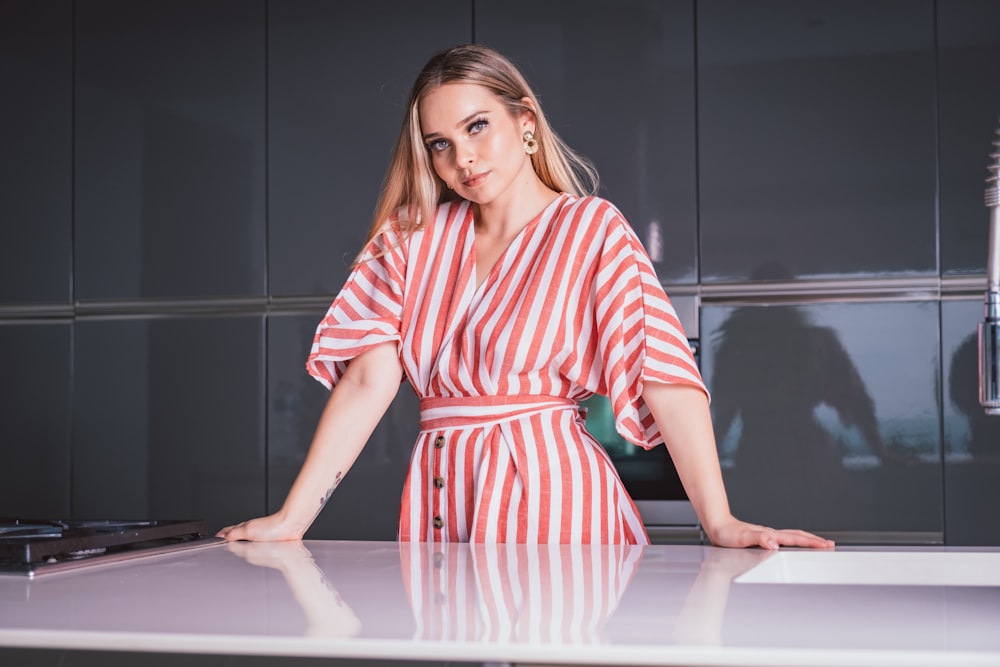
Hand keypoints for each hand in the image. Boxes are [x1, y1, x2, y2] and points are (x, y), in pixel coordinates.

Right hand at [216, 512, 305, 541]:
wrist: (290, 527)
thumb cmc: (274, 527)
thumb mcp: (249, 531)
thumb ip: (235, 534)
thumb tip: (224, 537)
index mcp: (244, 528)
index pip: (228, 531)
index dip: (220, 535)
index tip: (214, 539)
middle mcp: (252, 531)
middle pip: (235, 534)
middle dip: (227, 539)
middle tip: (221, 543)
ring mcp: (259, 536)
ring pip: (245, 539)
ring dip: (238, 542)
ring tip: (232, 547)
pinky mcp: (268, 542)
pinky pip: (255, 545)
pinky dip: (249, 547)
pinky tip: (250, 550)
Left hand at [705, 516, 834, 549]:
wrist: (716, 526)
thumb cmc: (727, 533)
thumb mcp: (742, 538)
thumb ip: (759, 539)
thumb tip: (775, 543)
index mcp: (769, 535)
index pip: (795, 539)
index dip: (811, 543)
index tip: (826, 545)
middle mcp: (770, 534)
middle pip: (797, 536)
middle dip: (814, 541)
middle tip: (830, 545)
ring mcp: (767, 535)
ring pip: (792, 537)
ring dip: (806, 540)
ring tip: (818, 544)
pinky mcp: (762, 538)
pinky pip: (784, 540)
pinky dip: (794, 542)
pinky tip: (793, 545)